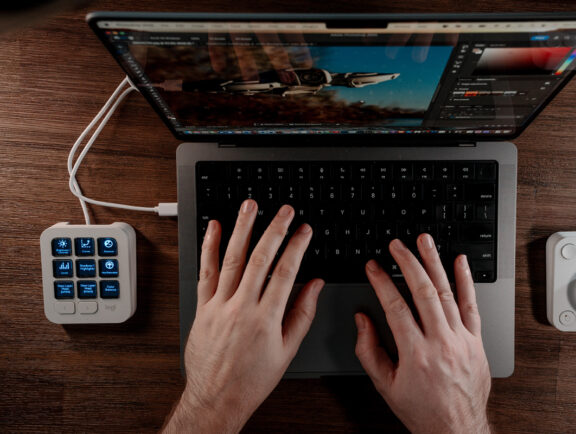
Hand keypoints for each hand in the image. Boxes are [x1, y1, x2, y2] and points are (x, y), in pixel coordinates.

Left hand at [163, 200, 323, 432]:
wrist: (217, 398)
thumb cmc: (252, 379)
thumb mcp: (287, 350)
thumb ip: (303, 313)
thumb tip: (315, 285)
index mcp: (266, 318)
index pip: (286, 271)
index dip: (297, 246)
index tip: (304, 229)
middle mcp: (241, 307)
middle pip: (260, 259)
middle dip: (274, 229)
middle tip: (284, 210)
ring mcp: (219, 305)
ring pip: (231, 259)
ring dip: (242, 229)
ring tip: (250, 207)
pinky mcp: (202, 308)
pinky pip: (205, 272)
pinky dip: (209, 248)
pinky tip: (214, 228)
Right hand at [355, 235, 490, 433]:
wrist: (457, 429)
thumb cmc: (421, 410)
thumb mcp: (385, 386)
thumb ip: (369, 350)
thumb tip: (363, 320)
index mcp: (415, 354)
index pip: (395, 307)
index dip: (381, 282)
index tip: (373, 267)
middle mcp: (440, 343)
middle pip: (423, 292)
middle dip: (407, 263)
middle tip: (397, 245)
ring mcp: (461, 340)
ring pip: (447, 292)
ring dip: (434, 263)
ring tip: (424, 242)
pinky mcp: (476, 341)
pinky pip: (472, 305)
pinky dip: (466, 282)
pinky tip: (459, 262)